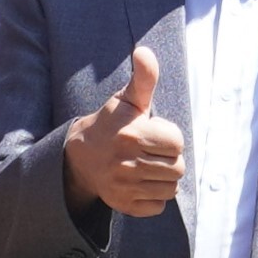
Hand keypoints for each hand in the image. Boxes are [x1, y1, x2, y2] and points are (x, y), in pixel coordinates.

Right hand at [68, 45, 185, 219]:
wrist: (80, 156)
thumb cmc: (111, 123)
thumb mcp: (126, 99)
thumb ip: (143, 77)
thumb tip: (144, 51)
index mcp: (132, 134)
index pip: (177, 142)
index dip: (169, 137)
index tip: (152, 133)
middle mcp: (127, 163)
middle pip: (177, 168)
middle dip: (168, 158)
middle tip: (150, 151)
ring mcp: (124, 186)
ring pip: (170, 188)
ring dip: (163, 177)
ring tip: (147, 165)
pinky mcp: (124, 205)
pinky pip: (158, 206)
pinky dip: (154, 196)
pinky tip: (140, 182)